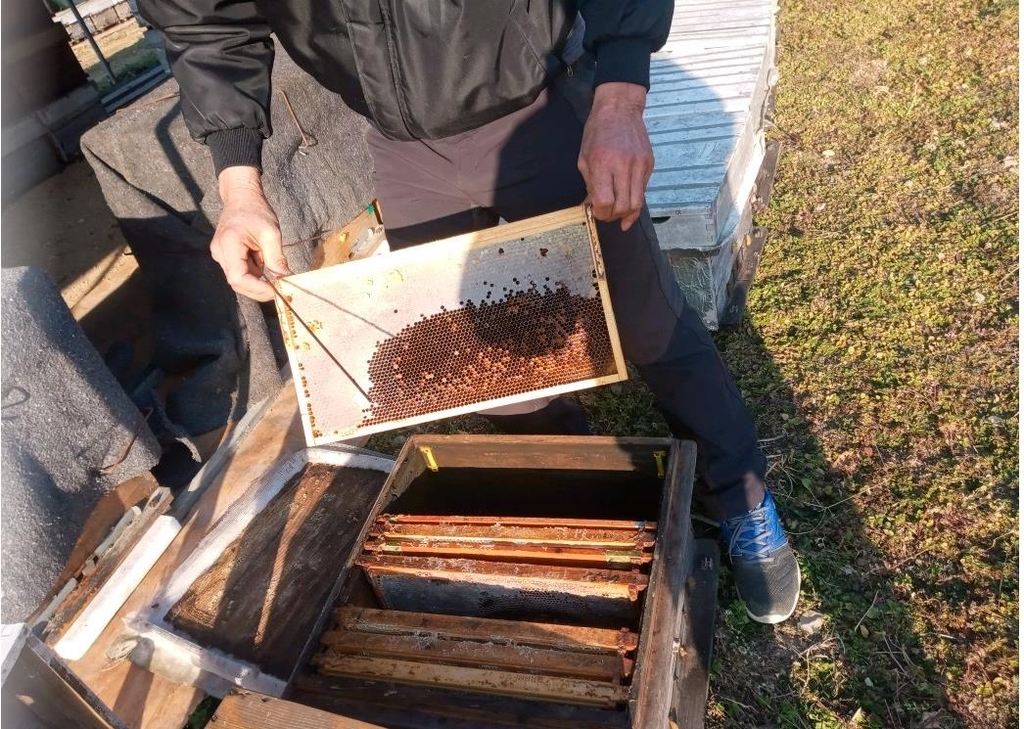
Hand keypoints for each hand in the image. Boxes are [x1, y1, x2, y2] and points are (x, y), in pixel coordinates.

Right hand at [210, 166, 289, 301]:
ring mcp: (220, 255)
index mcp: (228, 244)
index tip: (276, 291)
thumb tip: (284, 278)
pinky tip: (264, 263)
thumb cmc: (256, 211)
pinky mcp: (225, 256)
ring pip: (239, 279)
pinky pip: (240, 271)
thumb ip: (276, 258)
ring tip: (273, 272)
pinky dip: (254, 273)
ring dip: (258, 280)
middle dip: (259, 288)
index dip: (257, 288)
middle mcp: (220, 252)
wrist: (241, 198)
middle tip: (280, 289)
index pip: (238, 278)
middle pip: (237, 282)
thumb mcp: (271, 233)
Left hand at [578, 82, 654, 230]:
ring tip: (617, 214)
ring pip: (637, 203)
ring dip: (626, 214)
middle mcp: (623, 165)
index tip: (596, 213)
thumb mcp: (584, 158)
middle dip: (612, 216)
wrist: (620, 109)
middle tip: (606, 215)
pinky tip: (627, 202)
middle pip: (622, 206)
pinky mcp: (649, 164)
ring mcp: (639, 165)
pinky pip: (643, 190)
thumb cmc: (598, 131)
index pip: (605, 201)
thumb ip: (589, 184)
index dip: (600, 213)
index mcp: (602, 163)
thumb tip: (591, 207)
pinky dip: (635, 200)